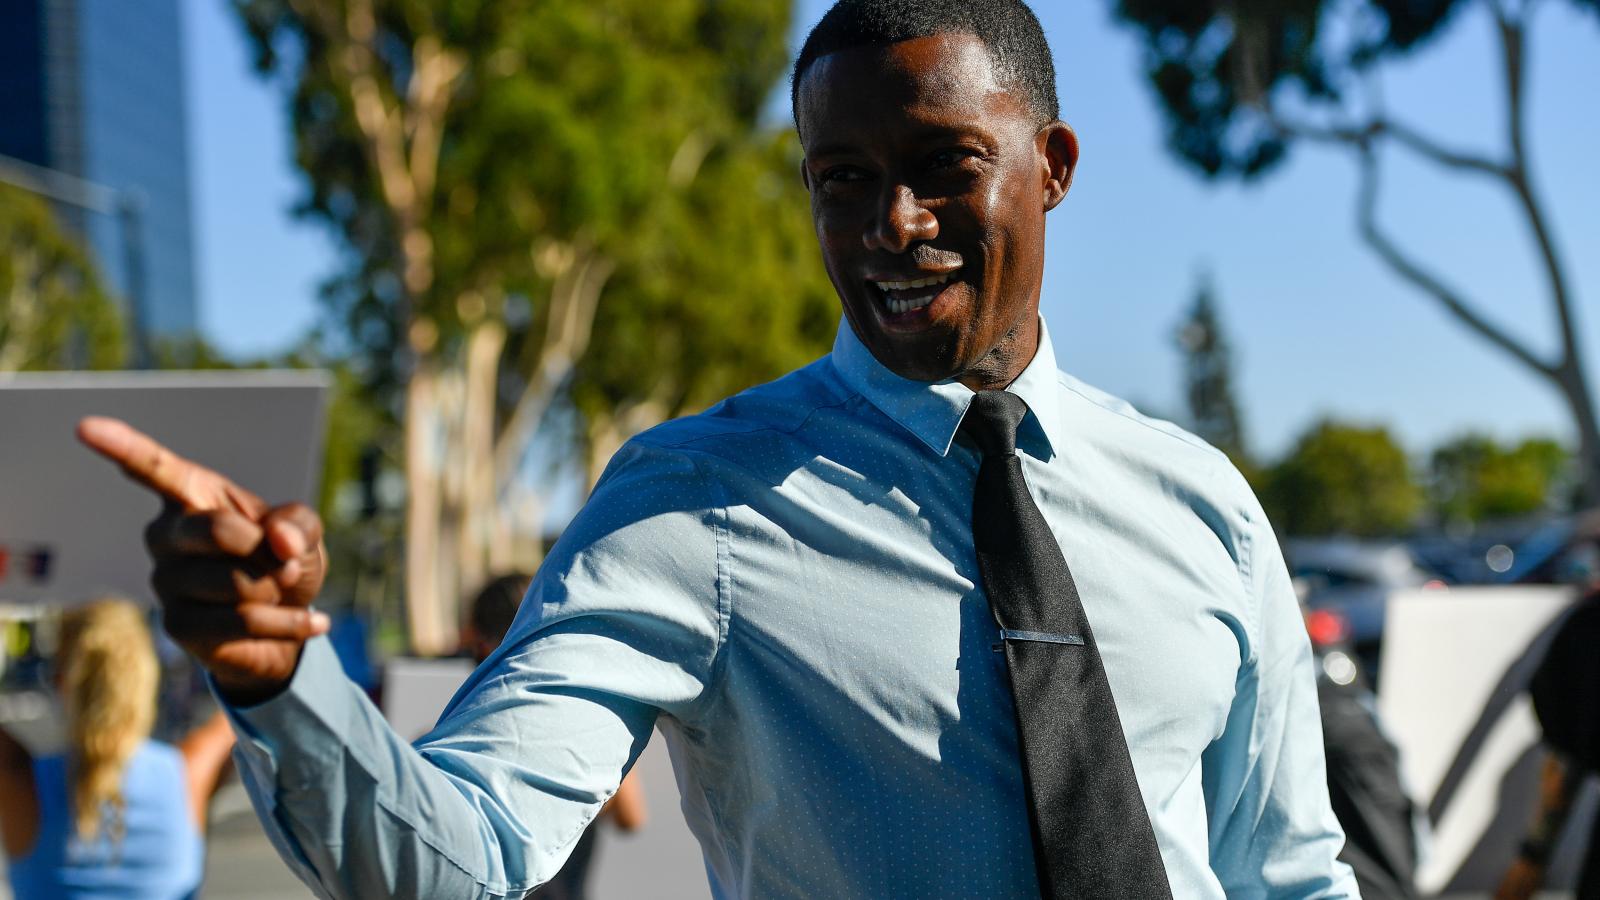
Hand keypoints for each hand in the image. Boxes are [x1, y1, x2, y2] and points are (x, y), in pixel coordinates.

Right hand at [77, 417, 330, 703]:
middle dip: (269, 551)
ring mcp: (166, 581)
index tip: (87, 427)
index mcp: (191, 495)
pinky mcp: (176, 625)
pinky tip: (310, 622)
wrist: (288, 618)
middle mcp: (166, 535)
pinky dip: (287, 623)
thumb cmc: (285, 560)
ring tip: (280, 590)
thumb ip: (299, 524)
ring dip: (278, 589)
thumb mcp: (304, 532)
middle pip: (219, 531)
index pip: (153, 468)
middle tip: (286, 562)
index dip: (122, 447)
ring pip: (236, 583)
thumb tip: (281, 542)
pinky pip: (242, 622)